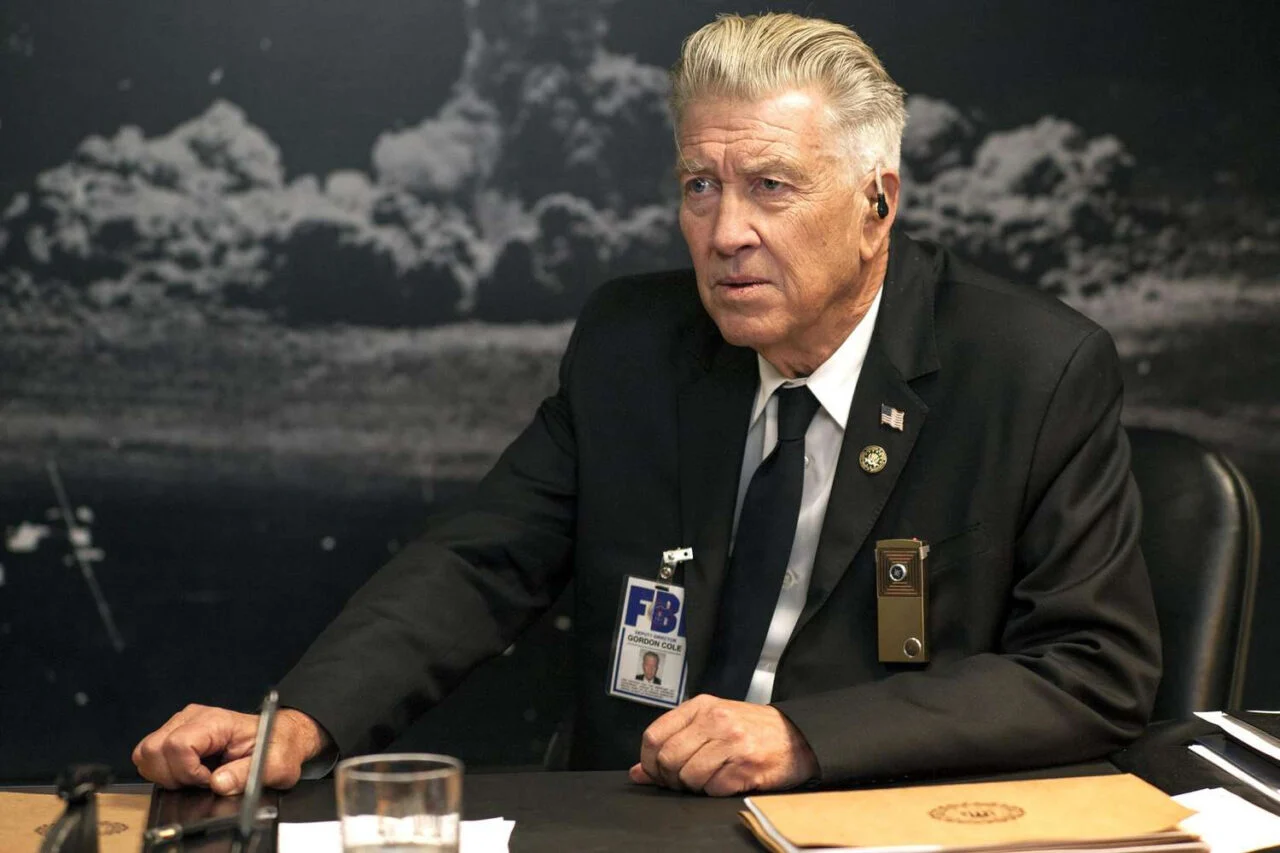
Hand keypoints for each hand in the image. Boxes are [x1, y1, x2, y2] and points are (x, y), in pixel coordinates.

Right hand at [132, 704, 329, 795]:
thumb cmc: (276, 747)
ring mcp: (181, 724)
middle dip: (172, 775)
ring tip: (194, 777)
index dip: (187, 771)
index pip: (178, 745)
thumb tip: (218, 783)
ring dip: (165, 773)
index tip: (207, 780)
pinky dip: (164, 770)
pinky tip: (188, 772)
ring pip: (147, 752)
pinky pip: (151, 755)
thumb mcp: (275, 765)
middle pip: (154, 748)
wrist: (279, 737)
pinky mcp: (176, 734)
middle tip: (199, 780)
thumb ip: (246, 775)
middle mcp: (194, 718)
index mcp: (217, 722)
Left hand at [629, 694, 817, 795]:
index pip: (654, 735)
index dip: (649, 761)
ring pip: (688, 776)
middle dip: (670, 778)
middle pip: (668, 758)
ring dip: (693, 787)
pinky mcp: (746, 766)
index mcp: (701, 706)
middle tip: (682, 780)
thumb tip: (639, 772)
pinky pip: (713, 788)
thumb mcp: (711, 723)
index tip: (655, 771)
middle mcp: (715, 720)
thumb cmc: (751, 729)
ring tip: (708, 779)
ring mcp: (732, 743)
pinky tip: (726, 781)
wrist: (796, 736)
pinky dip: (714, 791)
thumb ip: (674, 741)